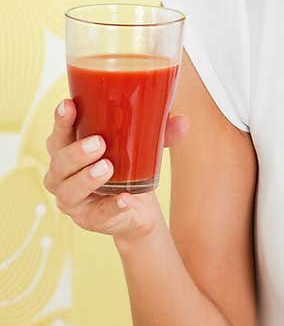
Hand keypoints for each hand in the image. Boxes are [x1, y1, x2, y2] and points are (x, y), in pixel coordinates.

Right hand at [43, 99, 188, 239]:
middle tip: (99, 143)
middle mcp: (62, 175)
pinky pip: (97, 214)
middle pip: (59, 163)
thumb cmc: (127, 169)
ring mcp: (72, 200)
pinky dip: (111, 206)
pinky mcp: (88, 219)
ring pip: (68, 190)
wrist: (136, 210)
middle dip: (76, 152)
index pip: (58, 134)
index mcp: (69, 150)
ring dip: (86, 178)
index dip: (60, 120)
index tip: (69, 105)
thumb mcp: (141, 148)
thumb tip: (183, 122)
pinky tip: (125, 199)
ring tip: (107, 168)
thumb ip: (159, 133)